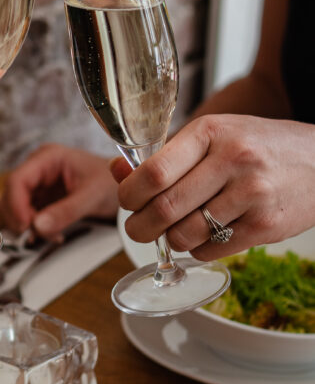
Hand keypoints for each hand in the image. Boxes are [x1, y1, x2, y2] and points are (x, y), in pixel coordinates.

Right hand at [0, 144, 117, 237]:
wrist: (123, 187)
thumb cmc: (110, 182)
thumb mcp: (92, 197)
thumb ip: (66, 212)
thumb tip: (37, 227)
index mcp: (49, 158)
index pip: (18, 180)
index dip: (16, 205)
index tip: (25, 226)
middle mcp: (38, 168)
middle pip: (10, 194)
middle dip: (20, 218)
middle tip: (37, 235)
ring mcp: (37, 183)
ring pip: (13, 206)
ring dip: (25, 225)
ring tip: (50, 235)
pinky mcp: (40, 198)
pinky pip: (25, 215)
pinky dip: (34, 228)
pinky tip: (52, 233)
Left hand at [117, 114, 314, 257]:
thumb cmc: (259, 147)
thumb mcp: (213, 137)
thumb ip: (164, 155)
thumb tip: (117, 172)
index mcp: (211, 133)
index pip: (153, 173)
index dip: (128, 196)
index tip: (127, 202)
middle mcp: (232, 160)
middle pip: (164, 209)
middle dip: (140, 227)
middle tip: (140, 229)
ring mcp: (251, 194)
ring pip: (184, 235)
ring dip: (171, 239)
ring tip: (178, 229)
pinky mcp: (265, 226)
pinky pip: (209, 250)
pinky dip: (198, 249)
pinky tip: (207, 234)